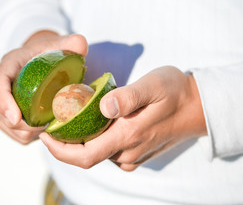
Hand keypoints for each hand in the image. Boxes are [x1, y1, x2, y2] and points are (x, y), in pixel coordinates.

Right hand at [0, 31, 87, 144]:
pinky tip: (46, 129)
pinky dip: (30, 135)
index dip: (2, 101)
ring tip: (49, 125)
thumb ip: (71, 43)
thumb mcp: (60, 45)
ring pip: (6, 125)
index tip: (15, 118)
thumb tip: (80, 44)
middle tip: (46, 125)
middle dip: (20, 124)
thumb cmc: (50, 54)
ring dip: (27, 131)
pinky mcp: (5, 116)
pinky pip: (14, 133)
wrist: (40, 63)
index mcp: (9, 65)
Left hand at [39, 66, 206, 170]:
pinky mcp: (137, 152)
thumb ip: (129, 97)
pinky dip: (94, 141)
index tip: (44, 134)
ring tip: (67, 120)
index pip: (84, 156)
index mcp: (127, 136)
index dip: (59, 150)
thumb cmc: (175, 91)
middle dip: (64, 145)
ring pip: (97, 154)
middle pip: (86, 157)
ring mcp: (133, 154)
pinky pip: (108, 152)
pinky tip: (90, 125)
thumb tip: (104, 107)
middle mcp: (128, 151)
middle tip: (50, 124)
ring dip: (78, 142)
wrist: (199, 106)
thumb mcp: (154, 86)